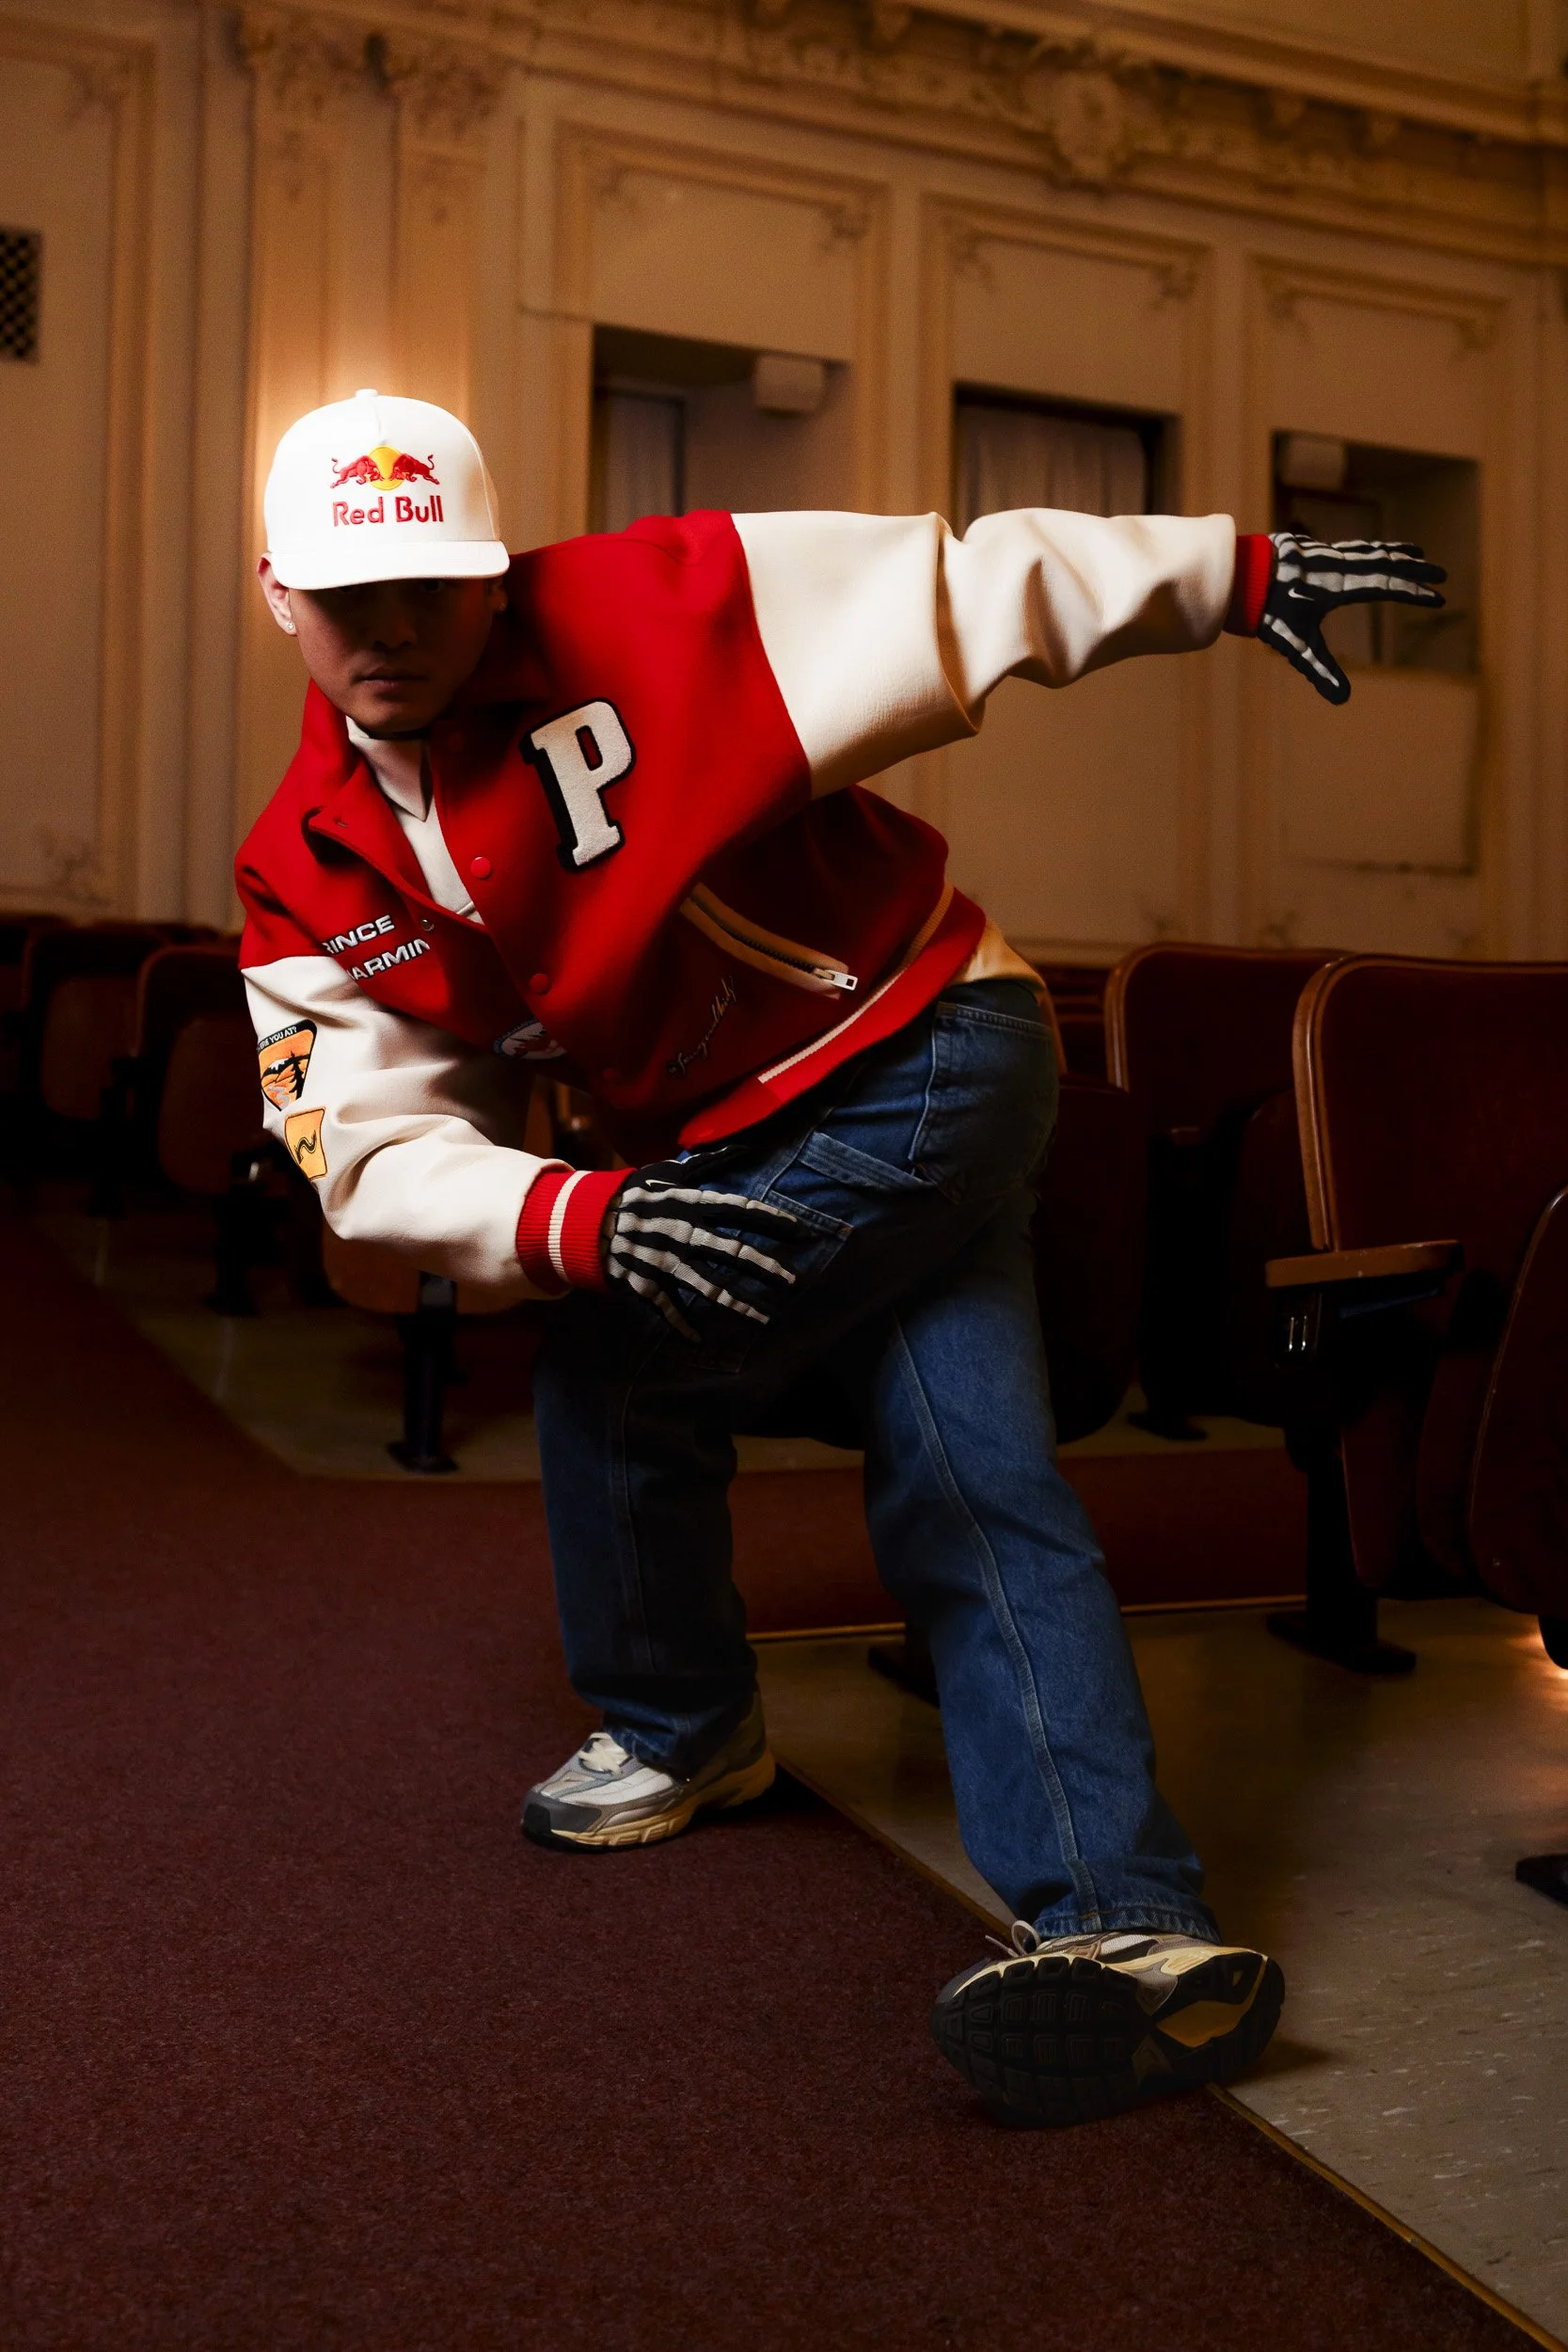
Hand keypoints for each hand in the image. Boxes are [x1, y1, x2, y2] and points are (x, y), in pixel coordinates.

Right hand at [602, 1167, 801, 1339]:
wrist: (586, 1220)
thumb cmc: (635, 1194)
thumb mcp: (669, 1172)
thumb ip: (708, 1162)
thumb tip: (745, 1147)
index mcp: (692, 1205)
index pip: (742, 1211)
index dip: (774, 1221)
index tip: (802, 1233)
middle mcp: (684, 1234)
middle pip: (734, 1254)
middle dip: (768, 1270)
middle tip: (795, 1283)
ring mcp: (666, 1262)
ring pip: (710, 1288)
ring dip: (741, 1306)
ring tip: (767, 1320)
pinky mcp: (646, 1285)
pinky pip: (669, 1310)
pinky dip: (684, 1326)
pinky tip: (702, 1339)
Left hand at [1260, 533, 1445, 705]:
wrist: (1238, 576)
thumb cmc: (1267, 611)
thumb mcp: (1294, 645)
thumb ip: (1320, 670)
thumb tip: (1342, 700)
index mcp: (1338, 585)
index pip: (1386, 586)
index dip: (1413, 592)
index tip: (1437, 597)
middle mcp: (1337, 565)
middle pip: (1385, 564)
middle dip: (1415, 570)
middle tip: (1442, 574)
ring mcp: (1327, 554)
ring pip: (1370, 551)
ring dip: (1397, 554)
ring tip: (1419, 555)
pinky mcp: (1316, 551)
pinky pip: (1354, 547)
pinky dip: (1374, 549)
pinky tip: (1378, 552)